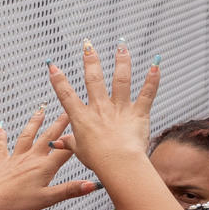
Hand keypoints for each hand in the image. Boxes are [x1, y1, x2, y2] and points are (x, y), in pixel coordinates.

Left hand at [0, 106, 97, 209]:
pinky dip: (1, 136)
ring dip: (34, 123)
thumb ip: (70, 190)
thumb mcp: (48, 198)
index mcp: (44, 167)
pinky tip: (1, 128)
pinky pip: (1, 146)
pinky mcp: (3, 162)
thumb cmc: (17, 201)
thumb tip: (91, 184)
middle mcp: (31, 158)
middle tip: (67, 112)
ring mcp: (16, 158)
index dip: (75, 142)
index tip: (84, 130)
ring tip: (41, 111)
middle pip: (48, 137)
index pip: (64, 151)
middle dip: (59, 124)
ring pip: (27, 136)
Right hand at [47, 41, 157, 173]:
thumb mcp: (79, 151)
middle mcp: (100, 108)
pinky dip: (152, 80)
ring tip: (121, 47)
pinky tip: (156, 65)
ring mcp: (120, 109)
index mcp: (82, 118)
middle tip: (88, 46)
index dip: (58, 79)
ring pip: (120, 80)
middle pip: (93, 79)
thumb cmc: (99, 160)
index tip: (52, 65)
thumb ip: (69, 143)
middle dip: (90, 60)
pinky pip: (147, 94)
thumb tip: (57, 143)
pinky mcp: (138, 113)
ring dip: (121, 61)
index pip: (66, 95)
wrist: (119, 163)